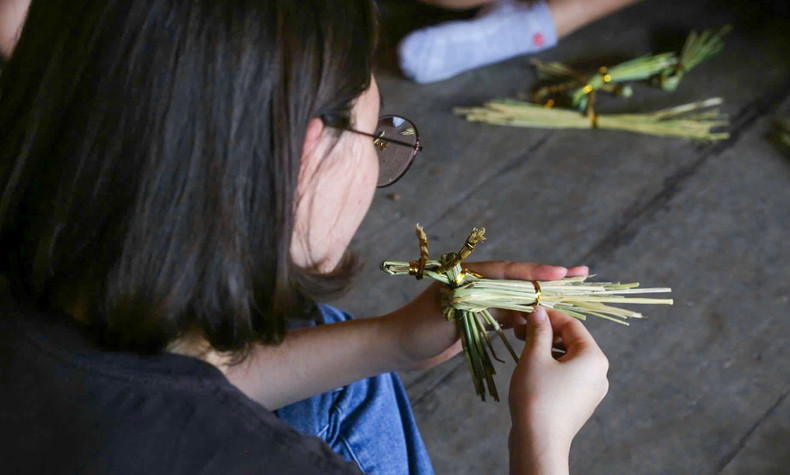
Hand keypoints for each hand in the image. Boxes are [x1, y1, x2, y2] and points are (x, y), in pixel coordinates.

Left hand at [384, 261, 587, 371]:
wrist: (398, 347)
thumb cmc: (419, 328)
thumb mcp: (451, 315)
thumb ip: (482, 306)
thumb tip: (519, 305)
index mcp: (469, 274)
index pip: (509, 270)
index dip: (537, 271)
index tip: (563, 273)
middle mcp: (477, 283)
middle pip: (519, 280)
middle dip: (550, 279)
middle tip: (582, 275)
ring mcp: (479, 300)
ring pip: (517, 297)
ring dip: (542, 298)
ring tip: (573, 295)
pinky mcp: (479, 317)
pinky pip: (509, 313)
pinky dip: (528, 316)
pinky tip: (547, 318)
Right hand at [508, 307, 608, 474]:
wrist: (539, 443)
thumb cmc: (538, 397)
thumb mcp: (534, 357)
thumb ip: (538, 331)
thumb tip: (539, 312)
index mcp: (594, 357)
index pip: (572, 324)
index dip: (548, 315)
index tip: (527, 311)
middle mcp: (599, 373)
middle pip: (572, 341)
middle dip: (546, 332)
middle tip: (519, 329)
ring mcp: (591, 390)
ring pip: (568, 358)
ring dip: (546, 348)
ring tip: (522, 347)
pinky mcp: (579, 403)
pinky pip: (567, 375)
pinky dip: (550, 366)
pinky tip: (531, 367)